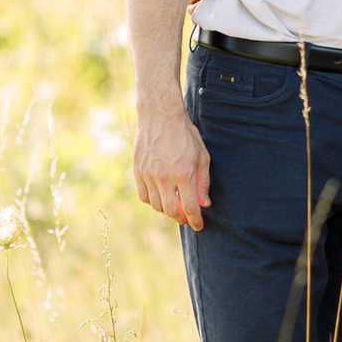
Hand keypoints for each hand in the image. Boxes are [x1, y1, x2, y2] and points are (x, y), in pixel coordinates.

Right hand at [133, 107, 212, 230]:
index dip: (195, 221)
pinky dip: (153, 201)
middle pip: (171, 211)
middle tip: (187, 218)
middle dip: (181, 218)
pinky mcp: (137, 171)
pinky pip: (143, 196)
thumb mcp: (202, 156)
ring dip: (167, 210)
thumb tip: (204, 203)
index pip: (190, 207)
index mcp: (184, 173)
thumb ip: (203, 182)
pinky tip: (161, 196)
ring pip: (156, 205)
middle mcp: (164, 177)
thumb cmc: (185, 134)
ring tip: (175, 205)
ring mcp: (148, 175)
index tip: (199, 226)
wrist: (160, 116)